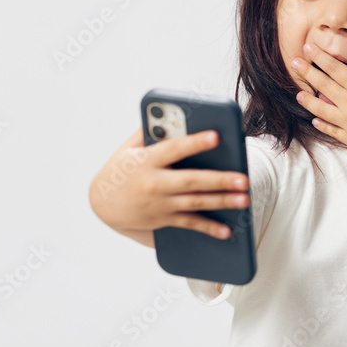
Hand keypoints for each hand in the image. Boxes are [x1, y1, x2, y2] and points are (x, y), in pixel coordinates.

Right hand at [88, 127, 250, 240]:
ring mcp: (160, 204)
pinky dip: (209, 228)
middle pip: (191, 181)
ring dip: (221, 202)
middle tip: (243, 179)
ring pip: (195, 203)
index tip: (215, 136)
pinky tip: (227, 231)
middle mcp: (154, 183)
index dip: (194, 143)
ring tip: (244, 199)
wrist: (102, 204)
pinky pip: (189, 224)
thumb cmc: (121, 168)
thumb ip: (150, 132)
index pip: (173, 148)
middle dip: (219, 180)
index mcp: (147, 160)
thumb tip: (175, 115)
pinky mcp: (163, 219)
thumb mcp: (129, 148)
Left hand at [291, 36, 346, 155]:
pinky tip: (315, 120)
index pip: (335, 69)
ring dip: (309, 102)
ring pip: (323, 110)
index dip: (320, 57)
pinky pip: (333, 131)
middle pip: (324, 86)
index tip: (308, 47)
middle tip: (294, 62)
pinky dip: (323, 125)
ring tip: (298, 95)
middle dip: (308, 72)